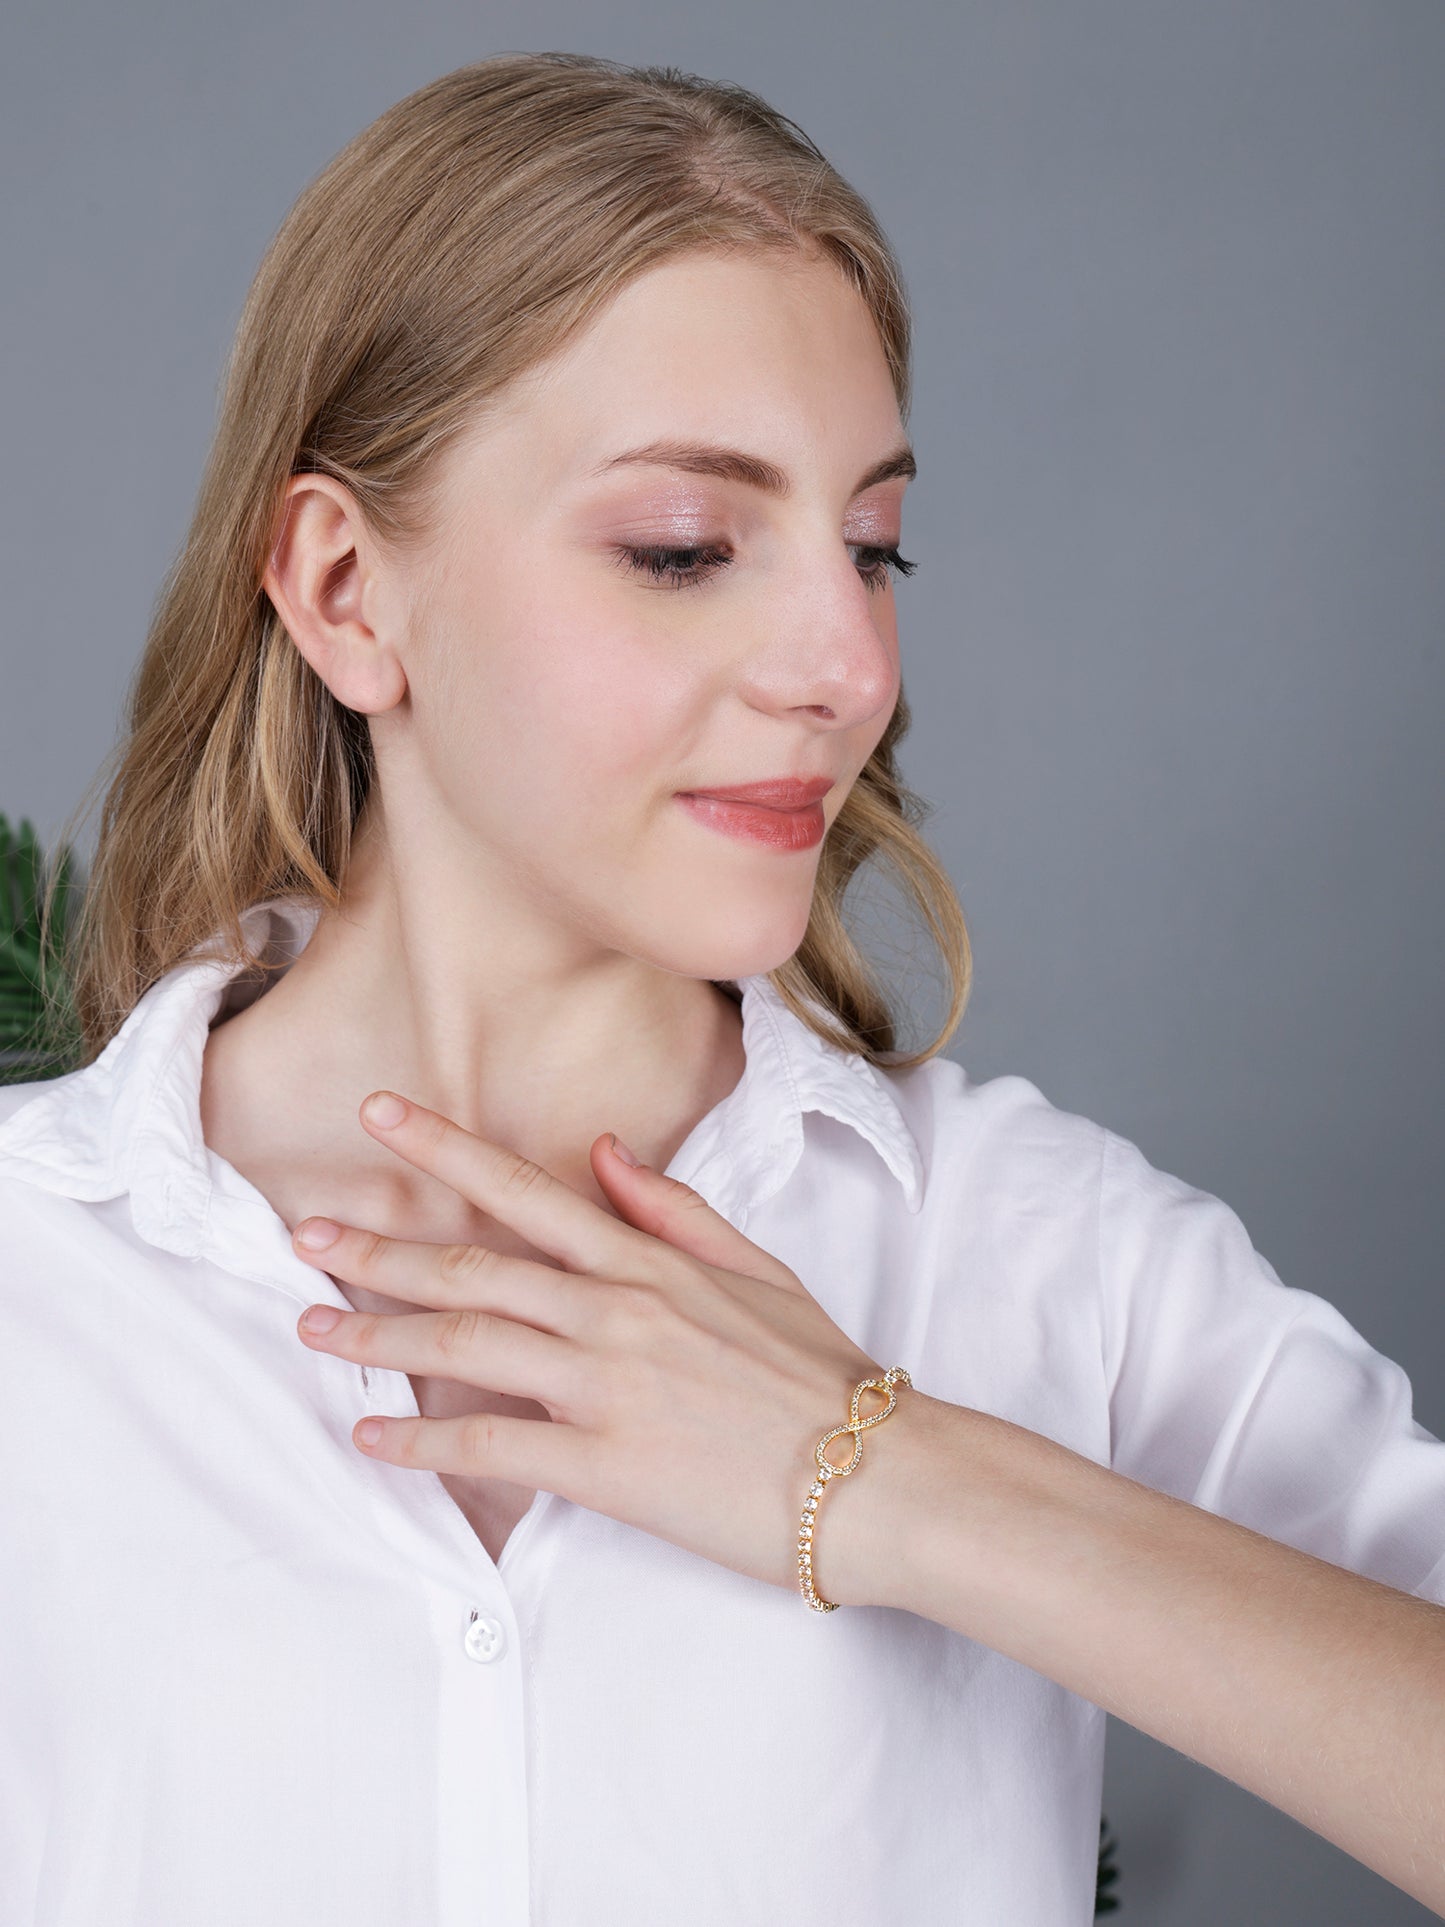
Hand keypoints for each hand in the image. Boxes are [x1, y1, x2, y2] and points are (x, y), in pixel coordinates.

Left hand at [290, 1089, 896, 1603]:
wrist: (875, 1475)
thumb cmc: (822, 1375)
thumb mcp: (758, 1270)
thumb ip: (675, 1209)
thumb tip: (608, 1149)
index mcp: (649, 1261)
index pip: (526, 1190)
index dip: (444, 1151)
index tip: (379, 1117)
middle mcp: (615, 1310)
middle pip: (471, 1267)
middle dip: (378, 1248)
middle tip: (304, 1235)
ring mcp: (606, 1385)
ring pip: (465, 1344)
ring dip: (377, 1333)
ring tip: (311, 1326)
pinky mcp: (605, 1465)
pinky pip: (491, 1445)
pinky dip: (423, 1442)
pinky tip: (373, 1439)